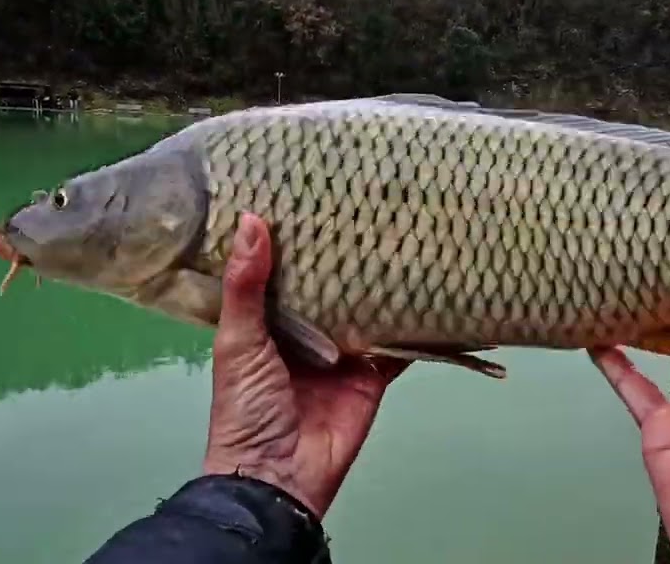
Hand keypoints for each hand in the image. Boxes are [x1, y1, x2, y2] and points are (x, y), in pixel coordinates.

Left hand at [201, 213, 408, 519]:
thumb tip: (251, 219)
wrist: (279, 476)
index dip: (289, 237)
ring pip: (365, 307)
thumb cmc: (246, 406)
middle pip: (328, 286)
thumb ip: (246, 285)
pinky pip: (397, 343)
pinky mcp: (373, 374)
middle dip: (341, 255)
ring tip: (400, 232)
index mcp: (265, 322)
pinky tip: (431, 288)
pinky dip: (413, 323)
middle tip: (362, 202)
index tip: (305, 192)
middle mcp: (305, 332)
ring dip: (378, 281)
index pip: (279, 270)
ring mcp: (342, 352)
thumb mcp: (238, 341)